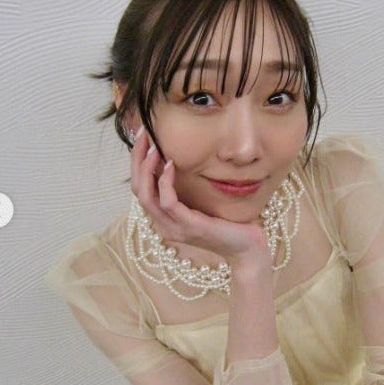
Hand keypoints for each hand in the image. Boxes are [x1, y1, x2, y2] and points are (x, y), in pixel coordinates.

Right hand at [130, 125, 269, 265]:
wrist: (246, 248)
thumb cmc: (227, 224)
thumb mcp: (201, 204)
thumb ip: (186, 190)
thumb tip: (176, 161)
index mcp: (164, 219)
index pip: (140, 189)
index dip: (137, 163)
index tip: (142, 138)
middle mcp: (164, 225)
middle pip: (138, 190)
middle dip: (137, 161)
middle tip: (142, 136)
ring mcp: (174, 227)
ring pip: (146, 196)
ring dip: (147, 169)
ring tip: (154, 149)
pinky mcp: (189, 226)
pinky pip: (168, 202)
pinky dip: (166, 182)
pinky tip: (171, 165)